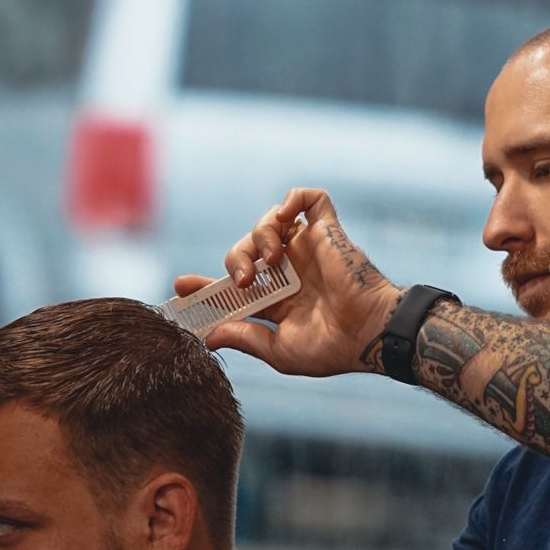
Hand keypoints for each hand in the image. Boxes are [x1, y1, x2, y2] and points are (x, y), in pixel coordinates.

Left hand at [174, 189, 402, 377]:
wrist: (369, 333)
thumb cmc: (331, 348)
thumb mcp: (278, 350)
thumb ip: (244, 337)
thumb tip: (208, 335)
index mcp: (278, 300)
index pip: (232, 286)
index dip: (204, 284)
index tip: (179, 286)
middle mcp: (290, 271)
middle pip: (244, 250)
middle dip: (233, 261)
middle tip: (241, 282)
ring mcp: (307, 248)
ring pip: (268, 222)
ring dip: (258, 237)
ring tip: (270, 261)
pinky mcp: (326, 231)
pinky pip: (308, 198)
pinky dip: (291, 199)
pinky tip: (284, 217)